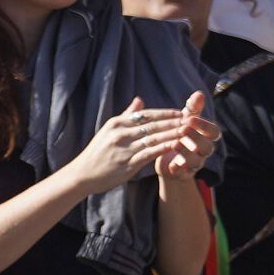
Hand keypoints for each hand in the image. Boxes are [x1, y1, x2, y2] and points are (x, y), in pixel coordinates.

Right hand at [65, 98, 193, 193]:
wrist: (82, 174)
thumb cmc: (99, 152)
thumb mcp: (109, 130)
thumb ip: (126, 115)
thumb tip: (140, 99)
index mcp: (116, 123)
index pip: (145, 115)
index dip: (165, 113)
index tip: (181, 112)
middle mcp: (120, 133)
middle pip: (152, 125)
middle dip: (173, 122)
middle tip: (190, 120)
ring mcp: (123, 148)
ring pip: (152, 138)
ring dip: (172, 134)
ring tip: (187, 131)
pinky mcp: (126, 163)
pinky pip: (149, 154)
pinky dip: (163, 148)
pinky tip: (175, 146)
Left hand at [154, 92, 220, 180]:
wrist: (168, 162)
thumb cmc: (179, 136)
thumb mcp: (184, 122)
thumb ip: (192, 109)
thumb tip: (199, 93)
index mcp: (206, 138)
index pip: (214, 132)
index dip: (205, 126)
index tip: (191, 118)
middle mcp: (203, 152)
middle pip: (208, 147)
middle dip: (196, 137)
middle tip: (183, 129)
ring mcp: (195, 164)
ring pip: (197, 161)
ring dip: (186, 153)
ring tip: (175, 144)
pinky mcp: (184, 174)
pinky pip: (185, 173)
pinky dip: (179, 169)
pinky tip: (171, 164)